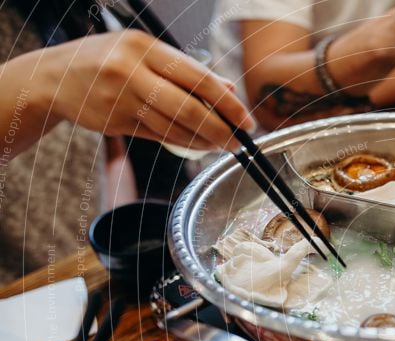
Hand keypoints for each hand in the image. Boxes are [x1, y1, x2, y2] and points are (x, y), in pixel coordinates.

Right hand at [28, 30, 253, 150]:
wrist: (53, 76)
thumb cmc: (108, 62)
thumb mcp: (145, 54)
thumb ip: (186, 71)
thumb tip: (228, 89)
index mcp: (145, 47)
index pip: (198, 76)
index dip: (227, 102)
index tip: (246, 118)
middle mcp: (132, 70)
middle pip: (189, 106)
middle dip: (221, 127)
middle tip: (239, 140)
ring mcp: (121, 98)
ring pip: (174, 126)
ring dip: (203, 139)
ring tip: (222, 144)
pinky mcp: (115, 121)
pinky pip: (159, 136)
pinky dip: (183, 142)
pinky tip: (198, 144)